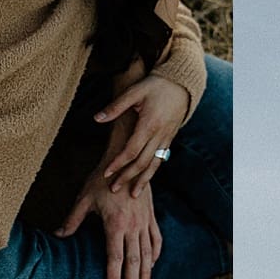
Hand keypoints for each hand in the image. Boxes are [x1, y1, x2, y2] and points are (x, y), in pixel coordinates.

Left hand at [58, 171, 162, 278]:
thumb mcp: (84, 198)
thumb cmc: (101, 178)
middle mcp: (132, 225)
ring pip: (148, 252)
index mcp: (115, 224)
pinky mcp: (150, 215)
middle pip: (134, 260)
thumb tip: (57, 236)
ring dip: (146, 271)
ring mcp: (144, 221)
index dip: (114, 276)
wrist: (124, 159)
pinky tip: (153, 264)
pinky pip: (156, 238)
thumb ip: (72, 220)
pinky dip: (155, 253)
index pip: (115, 257)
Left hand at [94, 73, 191, 193]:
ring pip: (154, 166)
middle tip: (114, 189)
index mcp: (149, 124)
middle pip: (142, 163)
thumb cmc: (156, 85)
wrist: (182, 84)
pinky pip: (160, 161)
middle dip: (127, 177)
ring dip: (142, 181)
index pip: (131, 150)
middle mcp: (159, 135)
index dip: (118, 163)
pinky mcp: (170, 140)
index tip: (107, 173)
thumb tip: (97, 118)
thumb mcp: (135, 91)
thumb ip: (116, 106)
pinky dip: (151, 172)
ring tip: (133, 194)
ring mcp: (166, 139)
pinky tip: (144, 180)